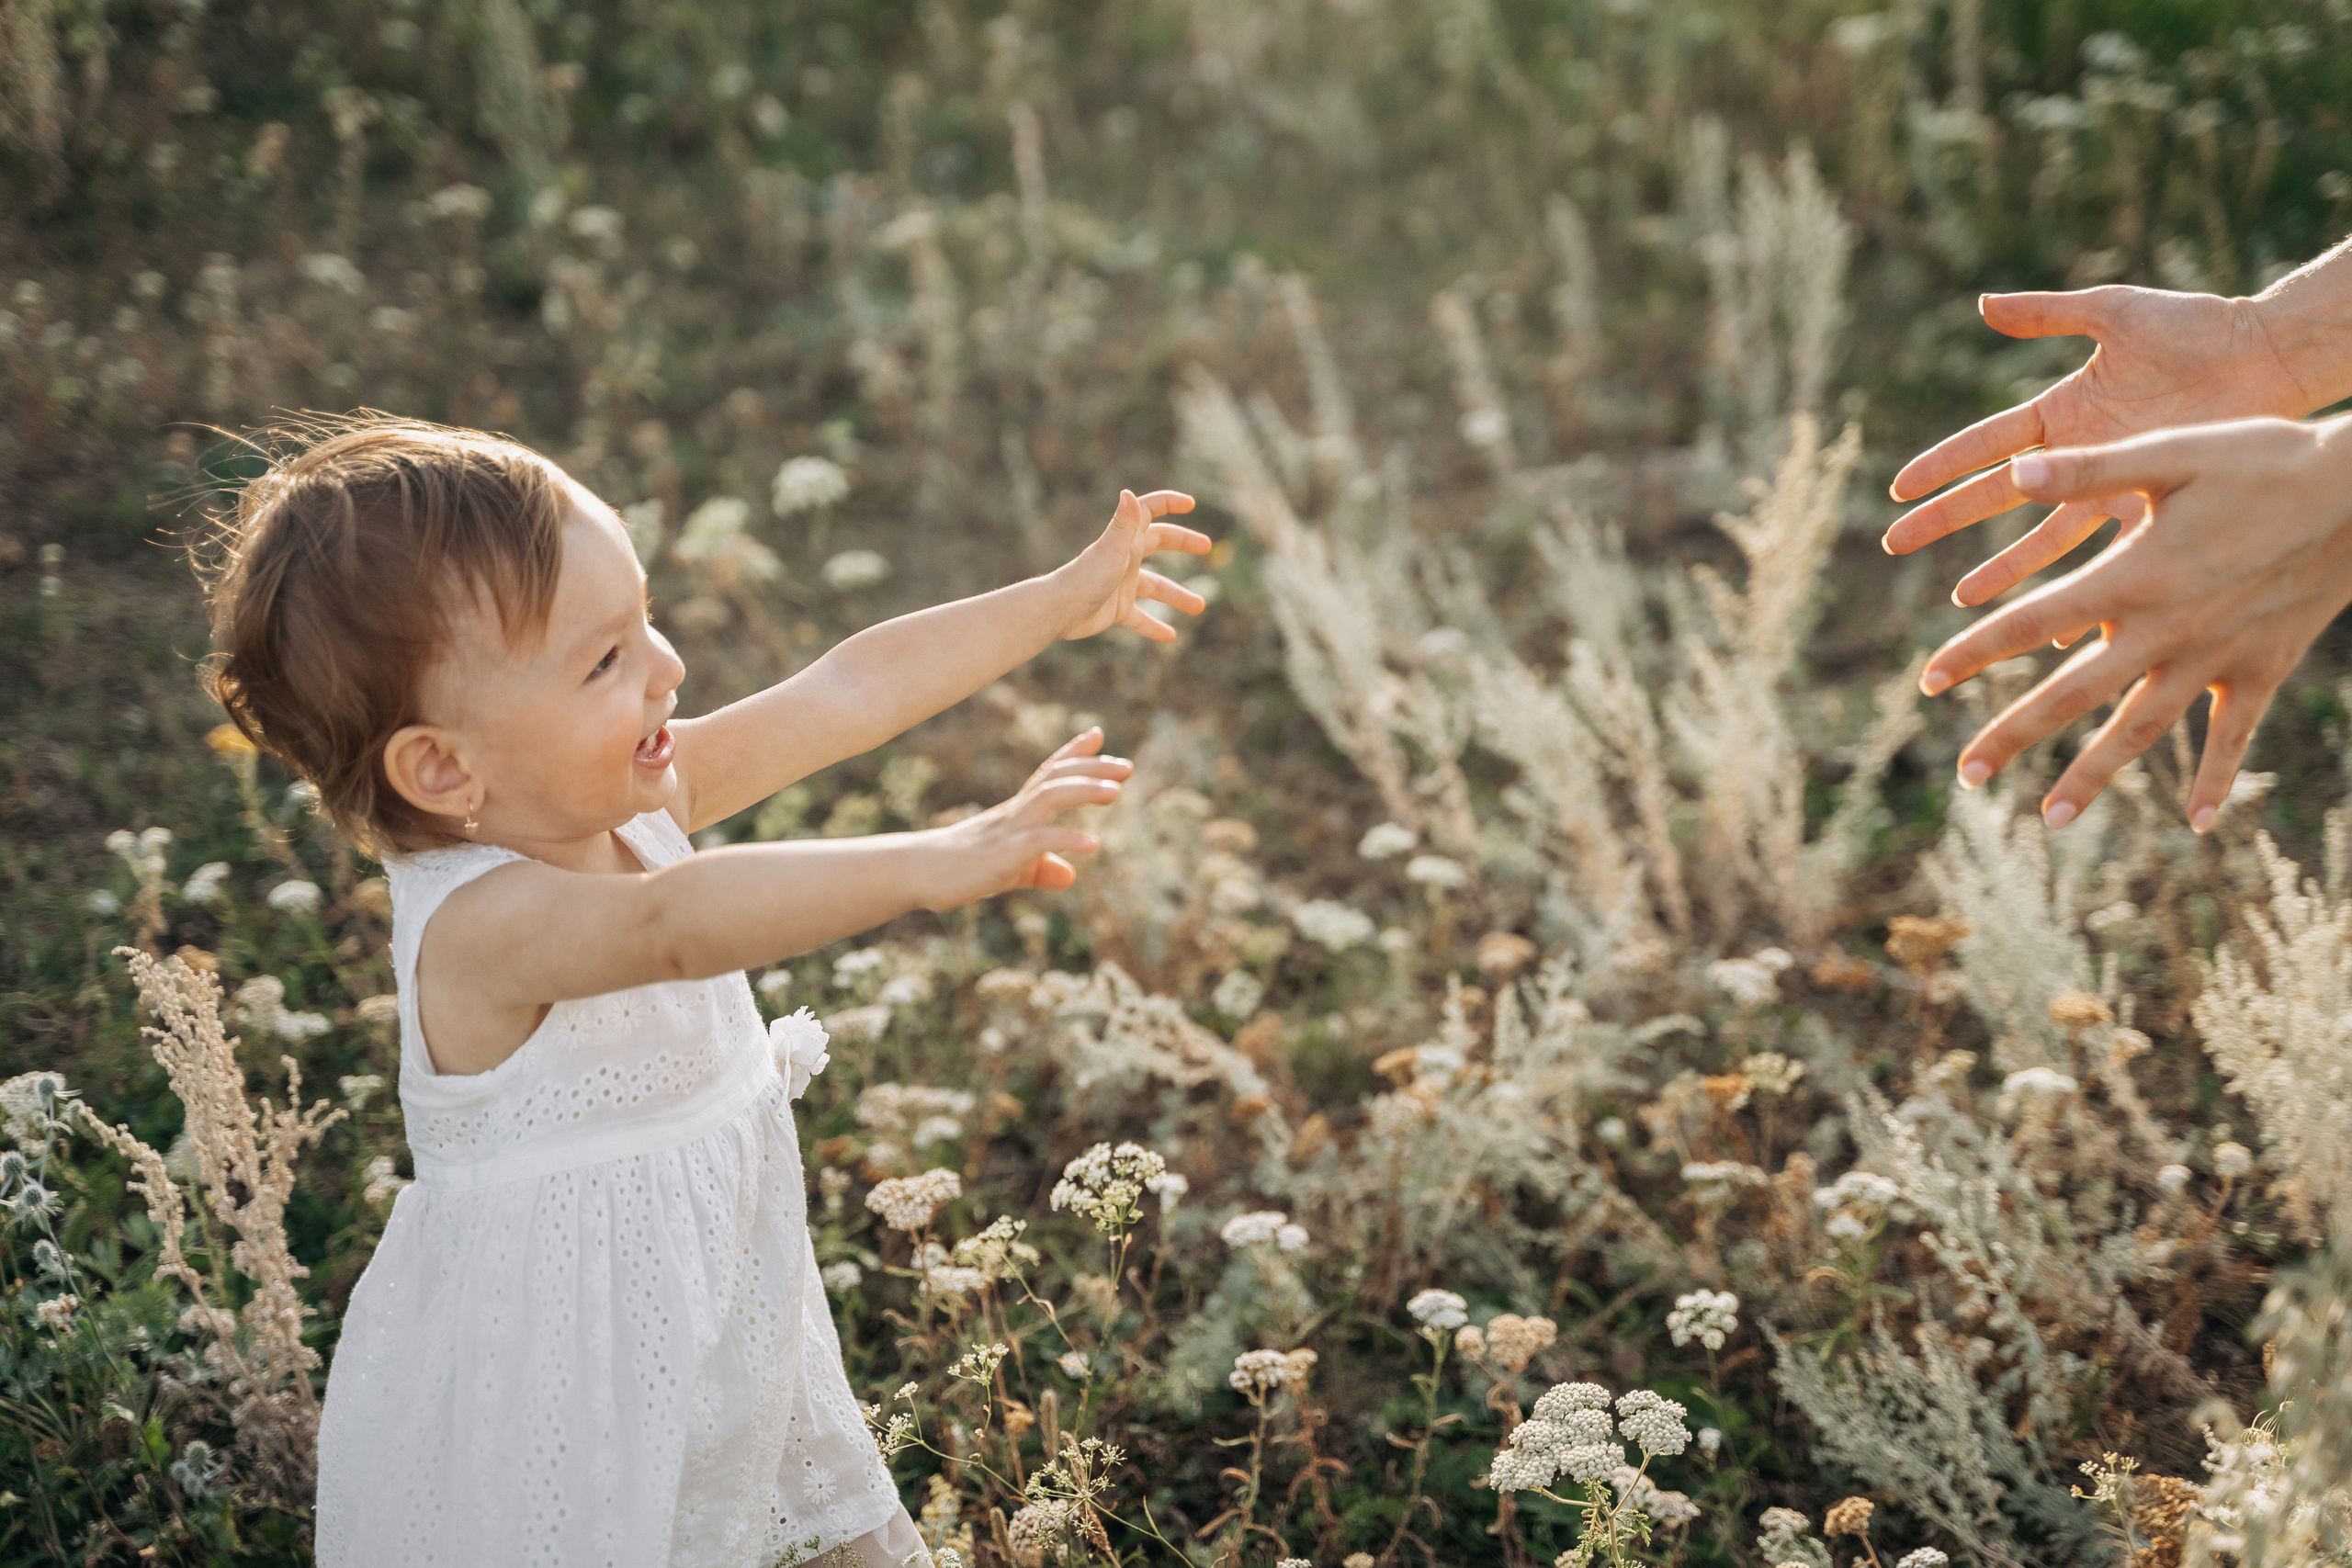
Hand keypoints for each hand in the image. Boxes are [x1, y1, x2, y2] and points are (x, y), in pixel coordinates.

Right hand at [916, 729, 1130, 909]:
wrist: (918, 874)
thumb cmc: (961, 869)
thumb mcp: (1010, 870)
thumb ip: (1039, 869)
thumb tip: (1068, 875)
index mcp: (1017, 812)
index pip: (1048, 774)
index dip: (1073, 754)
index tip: (1097, 734)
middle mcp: (1015, 813)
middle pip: (1055, 778)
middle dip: (1091, 769)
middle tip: (1126, 766)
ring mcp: (1008, 830)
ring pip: (1049, 797)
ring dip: (1083, 790)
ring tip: (1115, 792)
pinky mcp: (1002, 854)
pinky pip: (1038, 841)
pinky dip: (1066, 839)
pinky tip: (1093, 844)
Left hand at [1054, 489, 1211, 642]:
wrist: (1060, 610)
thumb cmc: (1086, 578)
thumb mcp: (1112, 551)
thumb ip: (1123, 524)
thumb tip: (1128, 492)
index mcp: (1126, 540)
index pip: (1150, 511)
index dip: (1169, 503)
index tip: (1190, 505)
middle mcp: (1125, 558)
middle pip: (1160, 542)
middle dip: (1183, 542)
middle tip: (1207, 548)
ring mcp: (1122, 584)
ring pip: (1156, 586)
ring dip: (1178, 595)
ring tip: (1199, 607)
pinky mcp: (1117, 608)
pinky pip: (1140, 618)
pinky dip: (1154, 626)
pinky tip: (1170, 637)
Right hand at [1883, 287, 2315, 604]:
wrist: (2265, 358)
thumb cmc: (2195, 328)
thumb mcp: (2113, 311)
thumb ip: (2047, 313)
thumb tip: (1982, 305)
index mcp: (2061, 410)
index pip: (1985, 442)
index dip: (1941, 464)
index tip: (1898, 488)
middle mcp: (2077, 456)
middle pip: (1996, 495)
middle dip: (1944, 520)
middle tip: (1894, 543)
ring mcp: (2110, 486)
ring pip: (2040, 538)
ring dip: (2001, 570)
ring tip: (1962, 599)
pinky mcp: (2149, 508)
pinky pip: (2104, 557)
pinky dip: (2079, 588)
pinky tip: (2052, 623)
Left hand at [1920, 416, 2351, 830]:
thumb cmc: (2262, 460)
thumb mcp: (2171, 453)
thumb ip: (2089, 471)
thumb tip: (2014, 471)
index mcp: (2131, 578)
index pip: (2031, 624)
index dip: (1974, 653)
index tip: (1926, 682)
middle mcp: (2165, 631)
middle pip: (2073, 694)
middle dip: (2014, 735)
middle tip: (1965, 777)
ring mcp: (2215, 658)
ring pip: (2140, 729)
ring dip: (2094, 775)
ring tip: (2050, 818)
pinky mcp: (2262, 669)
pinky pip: (2233, 736)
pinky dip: (2215, 777)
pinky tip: (2198, 825)